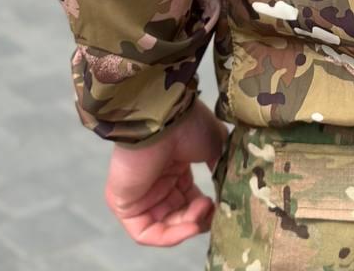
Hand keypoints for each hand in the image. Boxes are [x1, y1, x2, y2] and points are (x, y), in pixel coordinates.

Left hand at [105, 99, 227, 246]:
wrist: (163, 117)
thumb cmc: (188, 125)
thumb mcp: (215, 144)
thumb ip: (221, 167)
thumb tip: (229, 188)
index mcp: (174, 167)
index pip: (190, 199)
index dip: (207, 207)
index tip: (222, 203)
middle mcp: (156, 182)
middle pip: (179, 215)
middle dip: (199, 217)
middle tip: (213, 208)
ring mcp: (139, 194)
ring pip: (165, 226)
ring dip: (189, 223)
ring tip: (202, 211)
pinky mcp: (124, 205)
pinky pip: (146, 232)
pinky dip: (170, 235)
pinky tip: (190, 226)